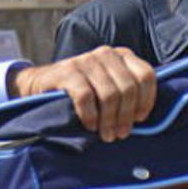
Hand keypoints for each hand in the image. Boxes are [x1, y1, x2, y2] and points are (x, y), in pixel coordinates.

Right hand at [9, 46, 155, 142]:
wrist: (40, 85)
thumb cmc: (80, 91)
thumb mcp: (107, 86)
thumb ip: (126, 93)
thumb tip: (144, 116)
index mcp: (120, 56)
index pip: (146, 75)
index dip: (146, 100)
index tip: (139, 119)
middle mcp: (105, 54)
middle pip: (128, 88)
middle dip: (125, 116)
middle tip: (119, 134)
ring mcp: (85, 61)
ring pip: (109, 94)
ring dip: (109, 120)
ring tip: (106, 135)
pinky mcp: (67, 71)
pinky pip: (86, 97)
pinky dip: (90, 116)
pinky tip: (89, 125)